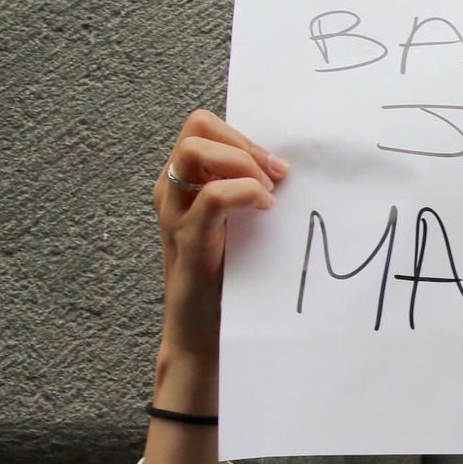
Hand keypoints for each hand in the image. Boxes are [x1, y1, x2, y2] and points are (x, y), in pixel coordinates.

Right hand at [154, 110, 285, 364]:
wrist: (205, 335)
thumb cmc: (231, 279)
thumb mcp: (241, 226)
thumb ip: (251, 194)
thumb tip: (290, 169)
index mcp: (184, 184)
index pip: (203, 127)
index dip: (243, 137)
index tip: (277, 166)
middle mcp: (172, 193)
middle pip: (196, 128)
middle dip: (243, 143)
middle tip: (275, 176)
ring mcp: (175, 216)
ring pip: (193, 152)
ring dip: (240, 163)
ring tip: (268, 192)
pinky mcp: (188, 243)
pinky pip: (211, 198)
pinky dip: (244, 192)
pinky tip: (265, 209)